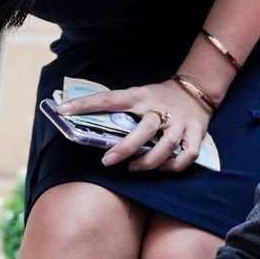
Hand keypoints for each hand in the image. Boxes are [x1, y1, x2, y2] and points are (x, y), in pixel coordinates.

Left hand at [65, 79, 210, 171]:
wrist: (196, 90)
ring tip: (133, 168)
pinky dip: (174, 165)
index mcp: (141, 96)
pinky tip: (162, 168)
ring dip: (148, 161)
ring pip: (167, 145)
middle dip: (125, 148)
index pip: (110, 99)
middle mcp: (161, 107)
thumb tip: (91, 129)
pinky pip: (187, 154)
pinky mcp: (197, 132)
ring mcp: (181, 121)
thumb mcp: (139, 96)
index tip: (62, 111)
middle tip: (107, 161)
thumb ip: (122, 111)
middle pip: (145, 129)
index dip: (85, 104)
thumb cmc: (159, 98)